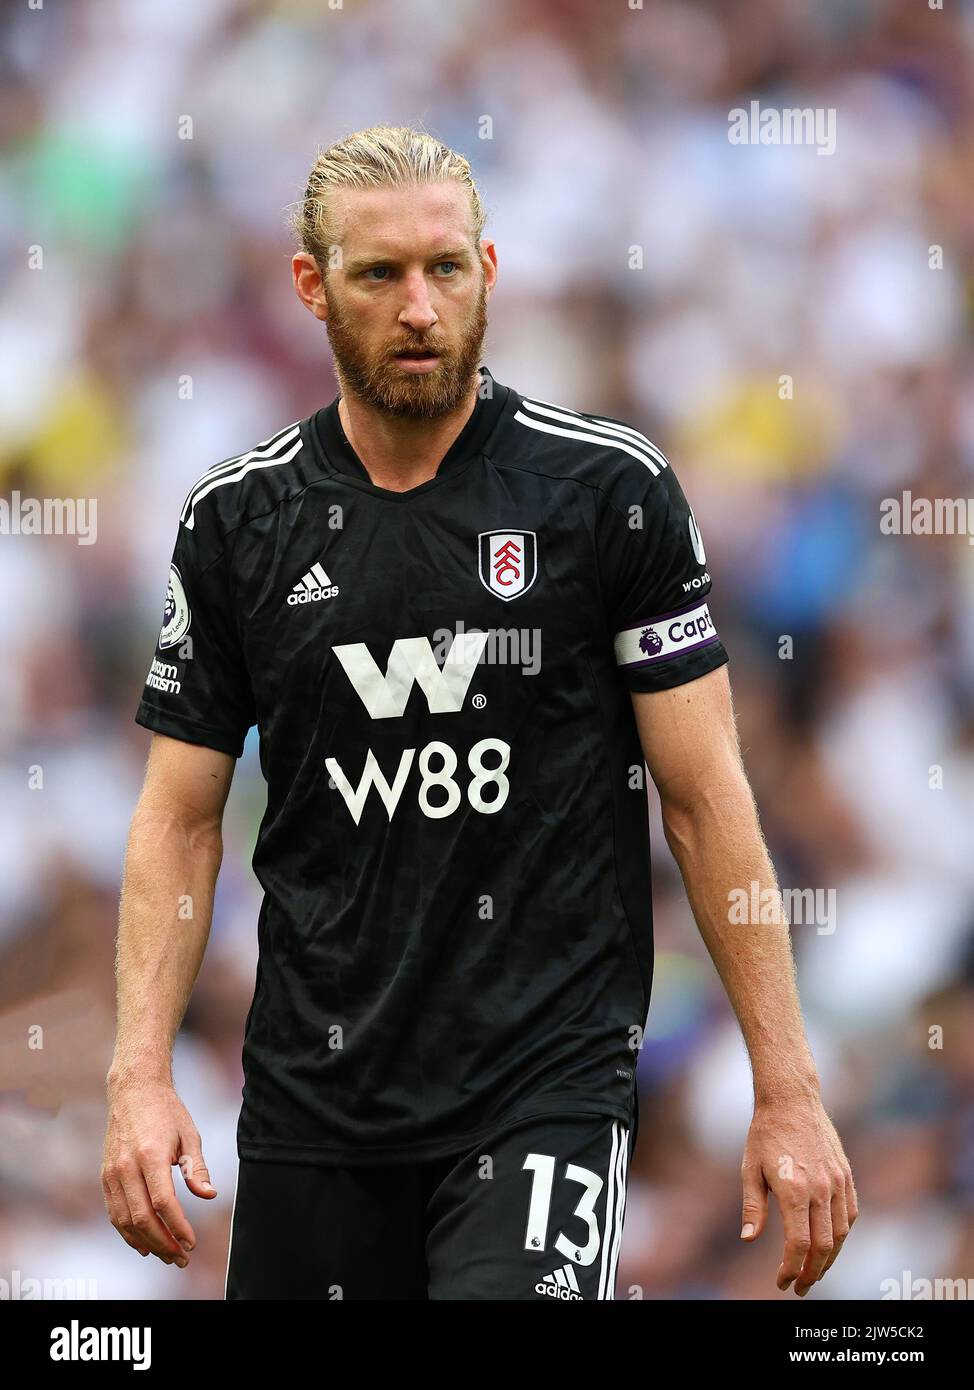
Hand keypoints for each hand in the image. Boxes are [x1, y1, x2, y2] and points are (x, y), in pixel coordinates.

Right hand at [102, 1074, 216, 1266]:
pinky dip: (128, 1233)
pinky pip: (114, 1212)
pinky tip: (145, 1243)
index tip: (192, 1243)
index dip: (178, 1227)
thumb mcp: (189, 1134)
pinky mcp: (104, 1176)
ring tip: (167, 1255)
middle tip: (181, 1258)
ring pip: (124, 1221)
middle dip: (163, 1243)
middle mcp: (126, 1167)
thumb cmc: (166, 1111)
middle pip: (142, 1218)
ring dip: (146, 1243)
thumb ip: (196, 1167)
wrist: (133, 1090)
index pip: (163, 1203)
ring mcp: (111, 1173)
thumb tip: (209, 1195)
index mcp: (149, 1155)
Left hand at [739, 1092, 857, 1295]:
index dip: (791, 1269)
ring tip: (814, 1271)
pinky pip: (850, 1215)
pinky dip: (842, 1235)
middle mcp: (821, 1189)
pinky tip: (830, 1244)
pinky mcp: (846, 1175)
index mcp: (794, 1189)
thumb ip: (753, 1207)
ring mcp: (837, 1182)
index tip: (782, 1282)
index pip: (798, 1244)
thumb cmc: (765, 1134)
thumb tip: (748, 1239)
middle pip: (824, 1246)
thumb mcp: (750, 1168)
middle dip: (812, 1272)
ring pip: (841, 1234)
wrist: (792, 1099)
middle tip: (800, 1287)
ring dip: (829, 1259)